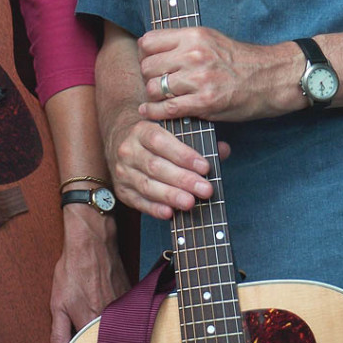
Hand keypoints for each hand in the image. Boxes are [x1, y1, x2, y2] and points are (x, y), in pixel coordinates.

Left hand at [49, 205, 129, 342]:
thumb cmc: (73, 268)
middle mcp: (111, 318)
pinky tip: (108, 305)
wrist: (91, 239)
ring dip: (107, 328)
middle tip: (87, 328)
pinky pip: (125, 314)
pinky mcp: (130, 296)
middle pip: (106, 341)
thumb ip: (59, 334)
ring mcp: (124, 306)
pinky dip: (117, 315)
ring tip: (96, 313)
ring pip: (117, 328)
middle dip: (97, 342)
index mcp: (91, 323)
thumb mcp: (59, 302)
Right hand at [106, 112, 230, 220]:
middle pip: (156, 166)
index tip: (205, 167)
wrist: (118, 141)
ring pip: (147, 185)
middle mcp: (128, 150)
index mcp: (141, 130)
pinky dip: (154, 209)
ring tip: (191, 202)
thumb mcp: (169, 130)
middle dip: (183, 179)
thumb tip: (223, 149)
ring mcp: (123, 172)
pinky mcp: (122, 191)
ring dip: (170, 195)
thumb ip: (196, 139)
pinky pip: (138, 202)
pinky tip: (170, 213)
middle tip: (205, 189)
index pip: (160, 141)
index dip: (183, 155)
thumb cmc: (153, 138)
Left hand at [137, 26, 281, 122]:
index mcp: (193, 35)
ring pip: (154, 87)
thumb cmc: (239, 60)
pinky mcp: (205, 102)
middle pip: (147, 66)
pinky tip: (152, 111)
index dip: (144, 54)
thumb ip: (182, 42)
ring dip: (153, 95)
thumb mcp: (210, 38)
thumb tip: (151, 49)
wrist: (271, 78)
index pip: (148, 42)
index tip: (150, 62)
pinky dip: (156, 112)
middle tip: (155, 82)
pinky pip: (168, 108)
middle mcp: (193, 55)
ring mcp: (199, 79)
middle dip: (147, 76)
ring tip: (160, 97)